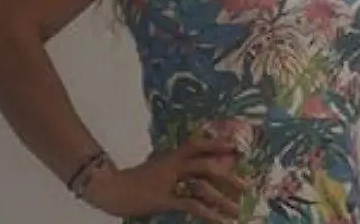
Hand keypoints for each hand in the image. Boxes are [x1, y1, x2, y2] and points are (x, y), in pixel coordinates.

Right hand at [83, 137, 249, 223]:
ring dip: (223, 199)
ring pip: (203, 187)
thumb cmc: (135, 179)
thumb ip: (174, 166)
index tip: (237, 147)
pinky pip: (192, 205)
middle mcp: (173, 165)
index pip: (198, 144)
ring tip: (238, 210)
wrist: (112, 188)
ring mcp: (169, 181)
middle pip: (207, 166)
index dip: (218, 144)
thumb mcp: (156, 166)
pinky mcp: (165, 199)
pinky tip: (220, 221)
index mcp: (172, 155)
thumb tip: (193, 169)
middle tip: (248, 185)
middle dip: (229, 175)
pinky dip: (209, 213)